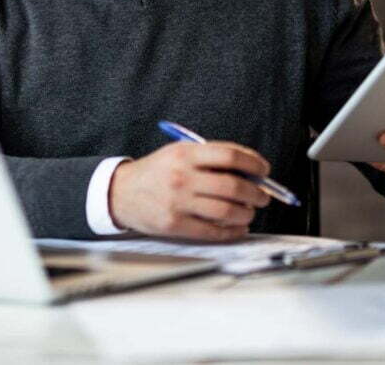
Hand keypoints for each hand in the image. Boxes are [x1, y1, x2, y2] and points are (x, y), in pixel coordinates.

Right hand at [108, 140, 271, 240]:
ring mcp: (178, 202)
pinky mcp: (175, 224)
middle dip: (256, 193)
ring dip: (246, 213)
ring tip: (248, 212)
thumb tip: (251, 171)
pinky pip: (214, 231)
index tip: (264, 171)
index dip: (254, 164)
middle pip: (233, 186)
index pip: (230, 156)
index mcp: (185, 154)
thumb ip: (211, 158)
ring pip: (227, 211)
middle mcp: (182, 176)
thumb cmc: (155, 172)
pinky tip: (238, 228)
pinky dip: (233, 232)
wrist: (120, 193)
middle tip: (262, 196)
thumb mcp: (178, 153)